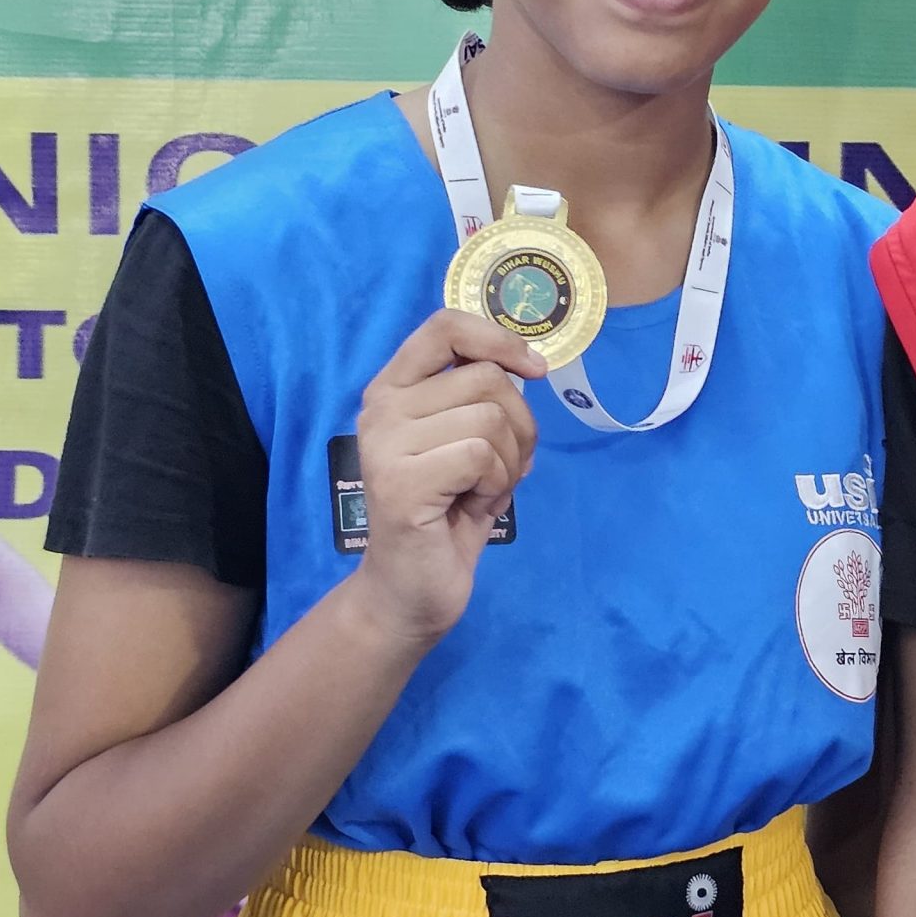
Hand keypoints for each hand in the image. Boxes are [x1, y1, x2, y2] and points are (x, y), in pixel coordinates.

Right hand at [348, 310, 543, 650]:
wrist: (411, 590)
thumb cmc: (448, 513)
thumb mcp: (471, 444)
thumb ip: (487, 401)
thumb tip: (531, 366)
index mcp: (394, 388)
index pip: (445, 326)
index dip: (498, 338)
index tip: (534, 369)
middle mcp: (381, 407)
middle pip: (487, 378)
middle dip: (518, 426)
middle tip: (499, 469)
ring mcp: (385, 443)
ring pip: (490, 417)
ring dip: (508, 461)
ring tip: (480, 491)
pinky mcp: (400, 480)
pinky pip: (481, 454)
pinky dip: (496, 484)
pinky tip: (471, 506)